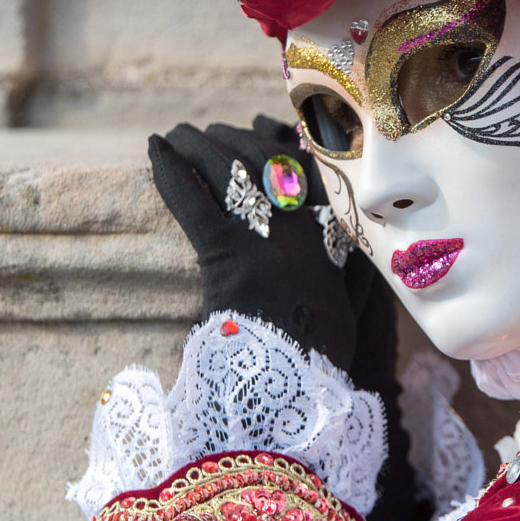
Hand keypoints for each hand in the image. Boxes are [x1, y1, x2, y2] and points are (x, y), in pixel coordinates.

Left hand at [149, 115, 424, 520]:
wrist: (299, 393)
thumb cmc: (326, 355)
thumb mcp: (357, 310)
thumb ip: (361, 272)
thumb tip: (365, 249)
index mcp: (337, 235)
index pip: (313, 169)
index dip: (284, 142)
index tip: (264, 126)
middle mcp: (305, 226)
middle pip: (268, 160)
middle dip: (234, 139)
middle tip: (208, 130)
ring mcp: (265, 237)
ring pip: (230, 169)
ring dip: (200, 144)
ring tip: (178, 134)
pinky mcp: (226, 256)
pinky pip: (195, 200)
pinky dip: (171, 169)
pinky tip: (154, 146)